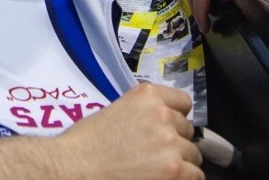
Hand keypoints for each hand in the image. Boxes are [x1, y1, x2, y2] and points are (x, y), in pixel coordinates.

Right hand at [54, 83, 201, 178]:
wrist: (72, 168)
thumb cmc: (85, 145)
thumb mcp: (116, 112)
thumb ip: (143, 113)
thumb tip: (163, 128)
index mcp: (147, 95)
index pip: (183, 103)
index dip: (175, 119)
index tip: (165, 130)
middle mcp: (163, 115)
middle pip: (187, 131)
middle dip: (174, 143)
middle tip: (151, 156)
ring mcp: (170, 143)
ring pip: (193, 155)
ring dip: (179, 163)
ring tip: (154, 170)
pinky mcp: (174, 170)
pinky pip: (196, 176)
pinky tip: (161, 179)